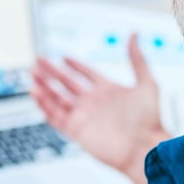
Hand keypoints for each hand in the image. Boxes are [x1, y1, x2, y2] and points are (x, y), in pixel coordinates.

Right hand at [31, 33, 169, 183]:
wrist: (145, 148)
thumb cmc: (150, 120)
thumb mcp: (146, 83)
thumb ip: (137, 59)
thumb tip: (134, 35)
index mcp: (108, 91)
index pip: (87, 74)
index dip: (75, 65)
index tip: (64, 57)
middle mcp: (93, 103)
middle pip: (67, 84)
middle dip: (52, 72)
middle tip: (38, 60)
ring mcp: (84, 117)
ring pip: (58, 99)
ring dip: (45, 87)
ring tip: (33, 74)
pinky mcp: (77, 131)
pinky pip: (56, 117)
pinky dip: (45, 106)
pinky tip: (37, 94)